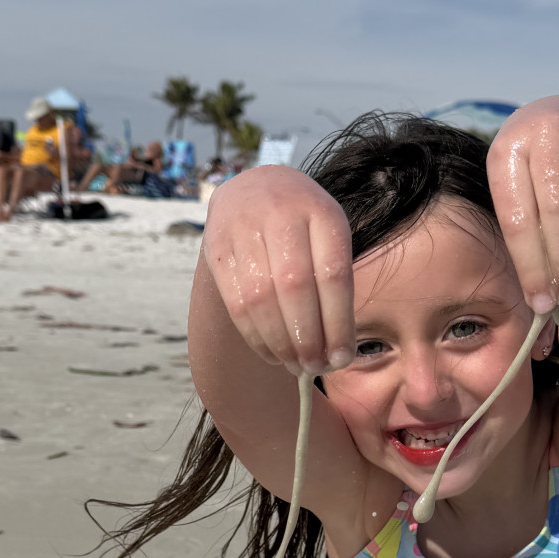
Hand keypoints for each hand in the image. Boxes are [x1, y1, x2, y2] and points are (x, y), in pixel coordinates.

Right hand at [202, 166, 354, 372]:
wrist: (252, 189)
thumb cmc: (302, 226)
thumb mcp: (328, 237)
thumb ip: (335, 286)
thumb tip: (336, 353)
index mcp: (321, 212)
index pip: (332, 274)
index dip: (338, 322)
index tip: (342, 358)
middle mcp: (281, 214)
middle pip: (294, 287)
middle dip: (307, 337)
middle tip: (315, 368)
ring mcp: (243, 228)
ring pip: (261, 298)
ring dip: (280, 342)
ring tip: (294, 365)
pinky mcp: (216, 247)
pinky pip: (236, 302)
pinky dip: (255, 337)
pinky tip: (271, 353)